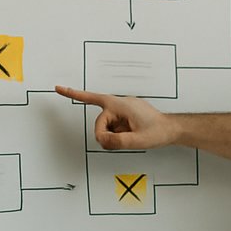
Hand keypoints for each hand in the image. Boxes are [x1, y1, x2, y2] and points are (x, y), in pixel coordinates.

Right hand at [57, 85, 176, 149]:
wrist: (172, 129)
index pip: (92, 98)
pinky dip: (120, 134)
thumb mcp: (137, 141)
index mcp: (120, 105)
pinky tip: (132, 136)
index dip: (74, 94)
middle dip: (107, 135)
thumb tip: (102, 140)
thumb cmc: (158, 132)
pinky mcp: (127, 116)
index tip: (58, 88)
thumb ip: (117, 142)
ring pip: (108, 127)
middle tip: (123, 142)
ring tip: (132, 137)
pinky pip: (115, 127)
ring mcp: (123, 110)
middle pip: (101, 123)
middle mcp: (120, 104)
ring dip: (115, 136)